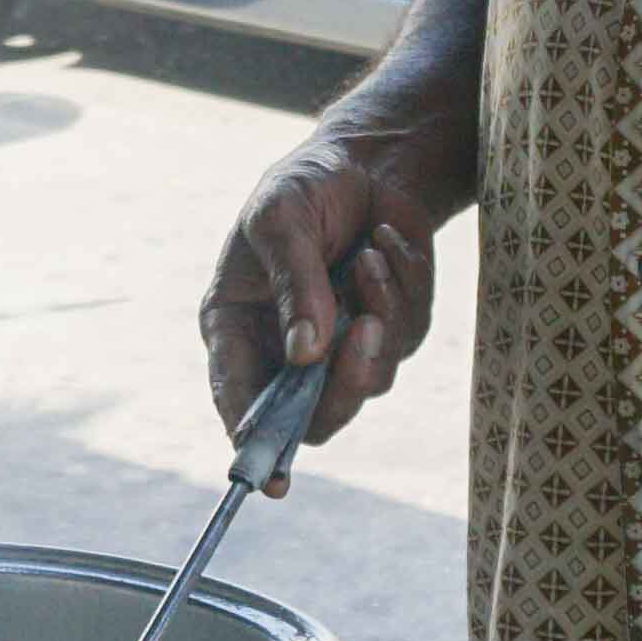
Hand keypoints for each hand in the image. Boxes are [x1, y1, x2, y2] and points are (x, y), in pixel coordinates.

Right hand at [200, 134, 437, 469]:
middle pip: (314, 418)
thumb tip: (307, 356)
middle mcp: (286, 350)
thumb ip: (293, 287)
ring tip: (369, 252)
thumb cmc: (307, 185)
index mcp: (237, 327)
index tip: (274, 480)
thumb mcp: (282, 220)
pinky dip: (402, 288)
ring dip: (378, 312)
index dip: (254, 446)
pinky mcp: (388, 333)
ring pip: (368, 379)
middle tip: (364, 330)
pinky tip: (386, 243)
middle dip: (343, 383)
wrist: (370, 160)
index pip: (240, 402)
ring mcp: (339, 347)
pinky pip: (404, 339)